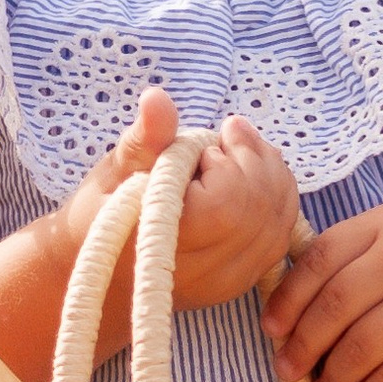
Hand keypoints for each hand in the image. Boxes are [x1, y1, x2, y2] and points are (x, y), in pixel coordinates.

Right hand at [63, 90, 299, 346]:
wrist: (104, 273)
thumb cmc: (101, 215)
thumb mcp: (116, 171)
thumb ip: (145, 138)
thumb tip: (157, 98)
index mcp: (168, 243)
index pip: (230, 201)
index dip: (230, 162)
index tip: (209, 142)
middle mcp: (205, 272)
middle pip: (262, 210)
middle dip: (256, 160)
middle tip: (232, 134)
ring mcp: (228, 283)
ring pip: (279, 223)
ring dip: (272, 176)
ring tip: (243, 150)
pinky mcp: (242, 282)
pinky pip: (280, 238)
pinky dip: (277, 200)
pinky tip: (255, 177)